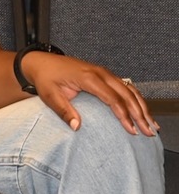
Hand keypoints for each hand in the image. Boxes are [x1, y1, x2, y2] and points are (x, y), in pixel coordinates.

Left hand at [26, 53, 158, 135]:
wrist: (41, 62)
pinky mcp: (104, 74)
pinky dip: (136, 98)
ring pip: (130, 89)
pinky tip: (143, 110)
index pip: (113, 98)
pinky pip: (125, 86)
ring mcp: (103, 72)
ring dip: (142, 106)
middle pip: (127, 94)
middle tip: (149, 131)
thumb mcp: (49, 95)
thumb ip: (63, 111)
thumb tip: (76, 126)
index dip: (124, 115)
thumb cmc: (45, 78)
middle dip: (140, 114)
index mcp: (88, 77)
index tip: (131, 130)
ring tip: (152, 124)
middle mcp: (100, 73)